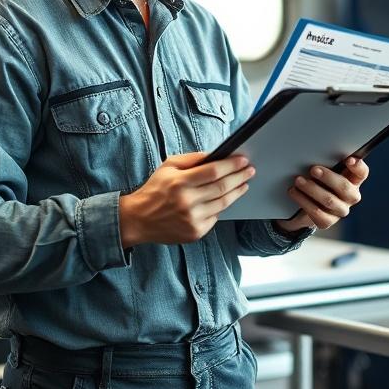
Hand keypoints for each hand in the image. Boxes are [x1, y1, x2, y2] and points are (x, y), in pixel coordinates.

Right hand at [119, 152, 253, 246]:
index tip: (243, 160)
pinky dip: (222, 207)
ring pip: (223, 203)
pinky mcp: (195, 232)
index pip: (213, 171)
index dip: (231, 165)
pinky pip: (215, 217)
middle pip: (222, 187)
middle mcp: (187, 202)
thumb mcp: (168, 166)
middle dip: (239, 177)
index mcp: (180, 182)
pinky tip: (226, 199)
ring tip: (244, 184)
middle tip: (250, 171)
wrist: (138, 219)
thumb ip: (193, 159)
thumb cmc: (155, 189)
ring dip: (237, 192)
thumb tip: (216, 155)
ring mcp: (192, 219)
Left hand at [276, 157, 368, 232]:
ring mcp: (340, 210)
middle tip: (313, 169)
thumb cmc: (316, 180)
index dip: (357, 166)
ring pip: (329, 200)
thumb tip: (316, 152)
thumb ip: (327, 163)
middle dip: (328, 177)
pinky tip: (294, 193)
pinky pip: (317, 213)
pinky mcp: (327, 221)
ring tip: (298, 180)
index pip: (361, 173)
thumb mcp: (323, 170)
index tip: (349, 160)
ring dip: (312, 189)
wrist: (302, 204)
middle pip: (345, 187)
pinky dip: (304, 201)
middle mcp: (350, 197)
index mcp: (353, 180)